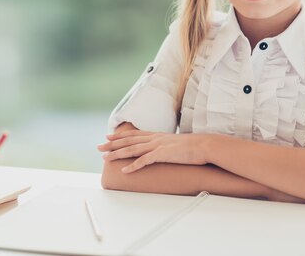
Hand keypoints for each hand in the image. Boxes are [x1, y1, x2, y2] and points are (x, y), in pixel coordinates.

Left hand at [97, 130, 212, 173]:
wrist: (204, 145)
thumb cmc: (193, 147)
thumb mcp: (176, 144)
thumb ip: (166, 145)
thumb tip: (162, 151)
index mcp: (157, 135)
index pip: (134, 134)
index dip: (120, 135)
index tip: (109, 136)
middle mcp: (155, 138)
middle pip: (129, 141)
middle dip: (112, 144)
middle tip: (99, 147)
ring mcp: (158, 145)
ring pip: (133, 149)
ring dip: (118, 154)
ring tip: (106, 158)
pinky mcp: (162, 154)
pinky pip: (144, 161)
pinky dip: (133, 166)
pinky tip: (124, 170)